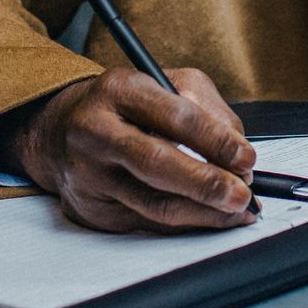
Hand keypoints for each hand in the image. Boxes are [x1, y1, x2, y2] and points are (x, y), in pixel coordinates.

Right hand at [0, 67, 257, 233]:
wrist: (61, 130)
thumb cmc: (126, 106)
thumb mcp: (165, 84)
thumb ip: (207, 108)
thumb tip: (238, 155)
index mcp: (119, 89)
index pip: (176, 116)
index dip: (216, 140)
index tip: (247, 157)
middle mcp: (96, 131)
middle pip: (158, 163)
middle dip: (207, 183)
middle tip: (243, 194)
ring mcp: (89, 174)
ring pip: (154, 203)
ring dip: (204, 213)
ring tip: (237, 211)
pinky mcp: (91, 208)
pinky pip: (147, 221)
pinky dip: (185, 224)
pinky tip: (209, 218)